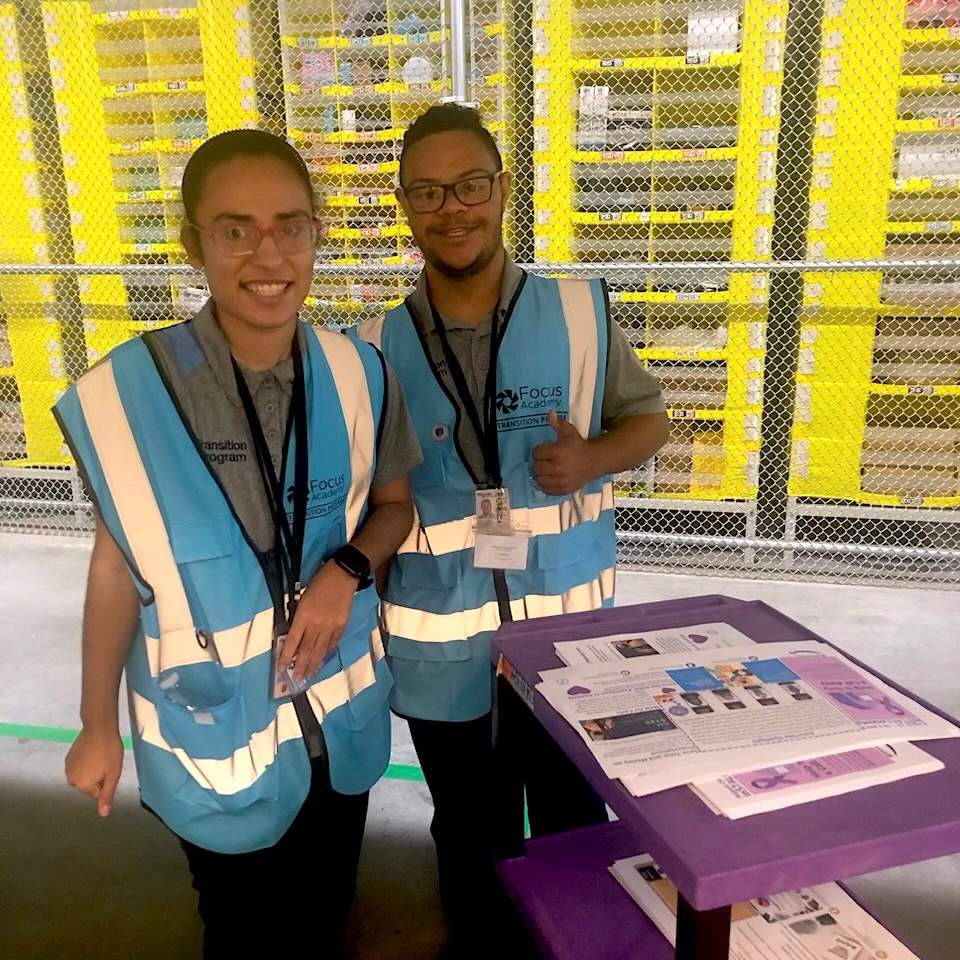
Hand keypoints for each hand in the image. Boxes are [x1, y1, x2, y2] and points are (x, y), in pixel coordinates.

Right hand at [65, 727, 123, 816]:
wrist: (99, 727)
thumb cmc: (110, 751)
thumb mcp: (113, 775)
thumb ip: (107, 796)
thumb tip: (103, 815)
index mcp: (83, 785)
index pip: (98, 794)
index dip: (108, 782)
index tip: (111, 769)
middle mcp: (71, 780)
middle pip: (90, 786)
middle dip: (99, 777)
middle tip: (108, 762)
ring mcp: (68, 767)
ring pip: (85, 776)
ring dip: (93, 770)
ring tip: (101, 756)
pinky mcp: (68, 757)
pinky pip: (80, 767)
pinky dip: (87, 763)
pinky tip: (94, 752)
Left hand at [280, 560, 356, 682]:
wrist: (342, 577)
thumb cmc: (318, 584)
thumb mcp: (303, 598)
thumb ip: (300, 618)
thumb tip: (296, 636)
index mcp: (304, 616)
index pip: (293, 641)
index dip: (286, 656)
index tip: (281, 668)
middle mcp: (316, 625)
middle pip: (307, 650)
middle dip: (301, 666)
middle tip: (296, 680)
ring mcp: (330, 627)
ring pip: (320, 650)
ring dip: (313, 664)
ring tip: (309, 676)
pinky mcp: (342, 626)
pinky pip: (332, 643)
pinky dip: (327, 652)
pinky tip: (322, 659)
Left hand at [532, 410, 594, 495]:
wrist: (595, 461)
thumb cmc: (579, 446)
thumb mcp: (569, 432)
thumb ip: (558, 423)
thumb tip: (550, 412)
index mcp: (559, 452)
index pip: (537, 453)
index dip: (540, 450)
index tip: (546, 450)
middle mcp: (559, 468)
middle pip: (536, 467)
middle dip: (540, 463)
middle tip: (546, 460)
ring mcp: (561, 480)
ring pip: (539, 480)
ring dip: (541, 475)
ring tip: (548, 470)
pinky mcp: (564, 490)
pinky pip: (546, 490)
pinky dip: (546, 485)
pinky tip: (551, 478)